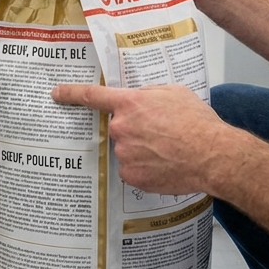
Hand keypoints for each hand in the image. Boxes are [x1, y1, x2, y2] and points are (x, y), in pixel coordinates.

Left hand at [50, 83, 235, 194]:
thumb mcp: (173, 93)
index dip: (71, 93)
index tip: (56, 94)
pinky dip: (145, 168)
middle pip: (117, 127)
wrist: (212, 155)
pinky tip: (164, 165)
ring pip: (126, 149)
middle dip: (134, 129)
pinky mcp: (132, 175)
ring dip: (140, 149)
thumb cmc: (197, 122)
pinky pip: (132, 169)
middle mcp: (121, 128)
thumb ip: (149, 94)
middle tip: (159, 134)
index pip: (92, 96)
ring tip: (167, 151)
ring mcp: (124, 154)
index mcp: (130, 104)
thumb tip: (140, 99)